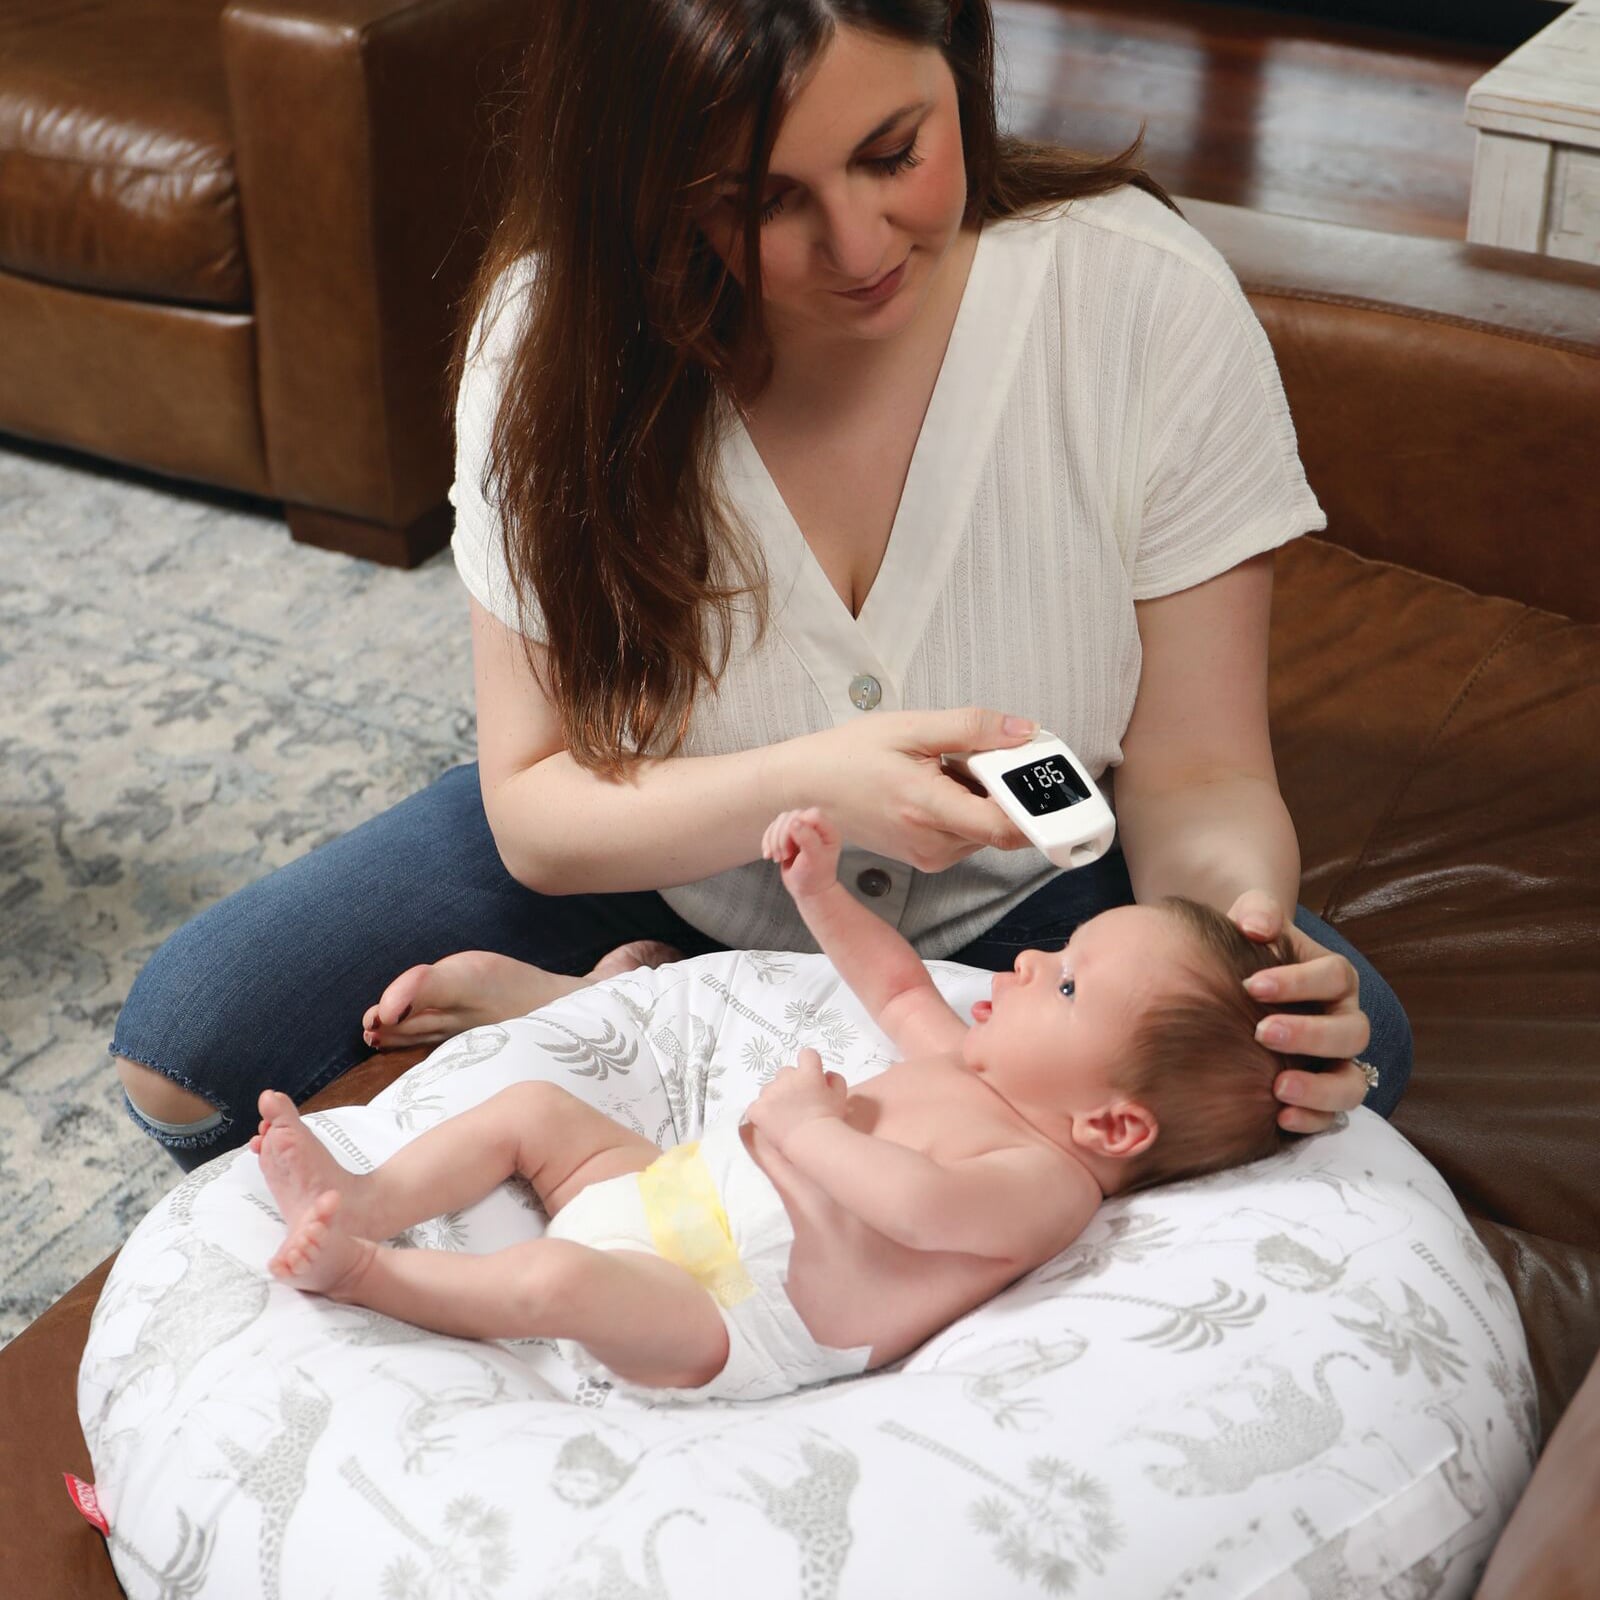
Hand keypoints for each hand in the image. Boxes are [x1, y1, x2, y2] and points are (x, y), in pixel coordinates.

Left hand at [745, 1048, 848, 1146]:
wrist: (812, 1141)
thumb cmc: (829, 1120)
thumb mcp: (840, 1095)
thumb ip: (835, 1079)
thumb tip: (826, 1074)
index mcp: (808, 1073)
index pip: (807, 1055)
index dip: (809, 1065)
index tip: (810, 1078)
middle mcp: (786, 1078)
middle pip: (785, 1073)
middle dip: (790, 1084)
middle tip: (797, 1104)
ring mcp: (770, 1093)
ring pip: (769, 1089)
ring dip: (775, 1098)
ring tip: (785, 1117)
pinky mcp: (758, 1108)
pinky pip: (756, 1107)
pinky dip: (762, 1114)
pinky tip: (772, 1124)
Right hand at [762, 807, 843, 900]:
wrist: (807, 889)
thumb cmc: (815, 876)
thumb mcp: (814, 859)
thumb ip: (807, 839)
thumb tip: (794, 822)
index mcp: (828, 831)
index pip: (813, 814)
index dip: (800, 825)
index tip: (794, 845)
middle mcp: (815, 827)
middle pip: (793, 816)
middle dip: (783, 837)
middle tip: (784, 856)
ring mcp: (800, 829)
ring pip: (781, 820)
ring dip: (774, 840)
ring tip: (778, 858)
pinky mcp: (787, 835)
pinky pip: (772, 828)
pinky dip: (767, 841)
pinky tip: (768, 855)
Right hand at [791, 708, 1038, 872]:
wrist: (807, 786)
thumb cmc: (850, 755)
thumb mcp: (912, 728)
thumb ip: (973, 728)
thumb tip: (1024, 731)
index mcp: (928, 808)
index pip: (1006, 826)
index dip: (1036, 806)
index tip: (1048, 778)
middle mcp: (933, 843)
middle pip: (1002, 826)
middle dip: (1007, 789)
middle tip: (985, 752)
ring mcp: (930, 855)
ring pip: (987, 831)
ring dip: (985, 798)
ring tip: (949, 766)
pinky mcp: (927, 858)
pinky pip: (967, 835)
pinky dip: (968, 809)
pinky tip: (940, 784)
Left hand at [1227, 890, 1372, 1134]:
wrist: (1237, 980)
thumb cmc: (1249, 949)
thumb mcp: (1253, 920)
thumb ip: (1258, 912)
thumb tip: (1255, 926)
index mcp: (1335, 978)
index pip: (1334, 976)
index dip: (1298, 981)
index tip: (1251, 984)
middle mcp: (1344, 1021)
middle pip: (1352, 1033)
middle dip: (1310, 1035)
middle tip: (1261, 1033)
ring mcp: (1338, 1062)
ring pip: (1354, 1083)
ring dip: (1321, 1089)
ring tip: (1278, 1088)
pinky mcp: (1321, 1095)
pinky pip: (1332, 1116)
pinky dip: (1313, 1119)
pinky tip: (1279, 1118)